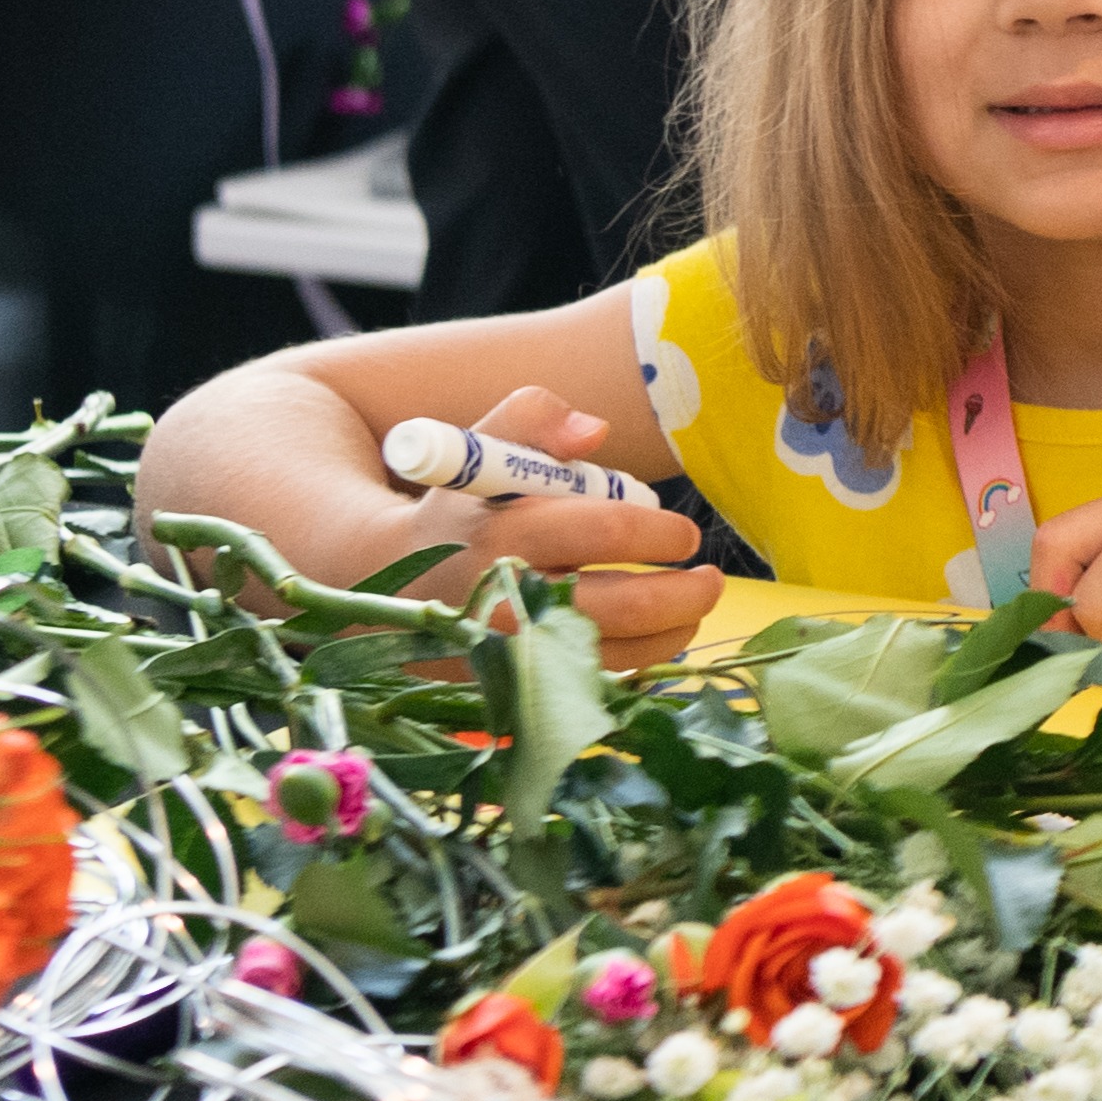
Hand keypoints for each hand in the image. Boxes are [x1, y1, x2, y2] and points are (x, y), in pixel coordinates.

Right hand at [386, 389, 714, 671]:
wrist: (389, 577)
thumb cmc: (460, 502)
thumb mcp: (482, 443)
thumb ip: (535, 416)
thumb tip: (595, 431)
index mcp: (507, 534)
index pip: (605, 533)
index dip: (659, 534)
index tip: (685, 536)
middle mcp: (510, 598)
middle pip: (620, 607)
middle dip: (683, 595)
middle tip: (711, 579)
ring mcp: (512, 650)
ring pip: (613, 655)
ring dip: (671, 635)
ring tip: (695, 607)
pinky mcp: (512, 682)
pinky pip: (589, 684)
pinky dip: (633, 664)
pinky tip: (657, 640)